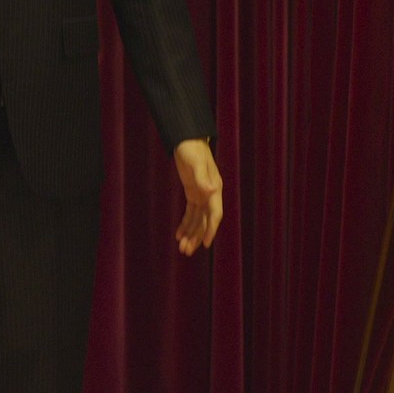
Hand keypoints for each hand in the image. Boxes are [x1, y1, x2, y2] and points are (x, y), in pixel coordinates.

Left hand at [173, 138, 222, 255]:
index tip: (205, 243)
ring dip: (190, 234)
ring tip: (182, 249)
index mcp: (215, 188)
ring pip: (197, 220)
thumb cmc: (193, 150)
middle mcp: (210, 194)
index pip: (215, 214)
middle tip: (186, 251)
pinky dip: (185, 224)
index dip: (211, 229)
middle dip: (196, 236)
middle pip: (205, 221)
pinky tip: (179, 235)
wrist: (188, 140)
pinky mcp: (193, 193)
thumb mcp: (196, 163)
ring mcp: (202, 194)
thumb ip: (203, 178)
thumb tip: (212, 191)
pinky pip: (190, 213)